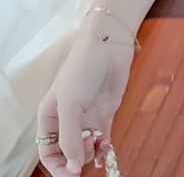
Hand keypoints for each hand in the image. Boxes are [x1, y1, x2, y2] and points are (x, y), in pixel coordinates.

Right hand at [37, 25, 133, 174]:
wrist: (108, 47)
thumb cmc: (82, 70)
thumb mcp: (70, 105)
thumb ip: (70, 137)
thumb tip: (72, 168)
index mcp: (49, 116)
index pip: (48, 151)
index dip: (57, 166)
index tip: (70, 175)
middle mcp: (67, 119)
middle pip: (67, 152)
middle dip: (75, 160)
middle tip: (86, 156)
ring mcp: (87, 116)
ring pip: (86, 147)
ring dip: (90, 153)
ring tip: (97, 145)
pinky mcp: (105, 112)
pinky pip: (102, 138)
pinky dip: (103, 148)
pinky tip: (106, 152)